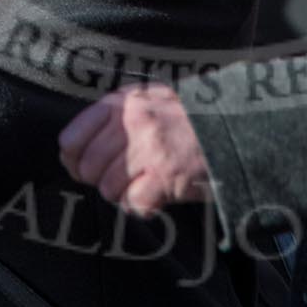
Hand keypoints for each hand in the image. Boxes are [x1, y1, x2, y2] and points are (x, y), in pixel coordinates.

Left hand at [57, 82, 210, 217]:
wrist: (234, 124)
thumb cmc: (188, 117)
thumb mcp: (148, 99)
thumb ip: (114, 117)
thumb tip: (74, 150)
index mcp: (123, 102)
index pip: (72, 138)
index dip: (74, 159)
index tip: (81, 167)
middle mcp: (133, 123)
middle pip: (88, 168)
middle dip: (100, 180)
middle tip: (121, 179)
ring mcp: (150, 150)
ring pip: (108, 188)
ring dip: (123, 194)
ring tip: (143, 184)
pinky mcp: (166, 176)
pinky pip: (133, 204)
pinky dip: (142, 207)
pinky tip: (156, 196)